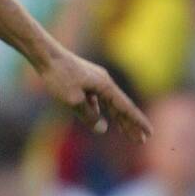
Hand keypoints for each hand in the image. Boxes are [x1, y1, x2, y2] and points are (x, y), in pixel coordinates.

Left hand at [37, 46, 151, 141]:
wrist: (46, 55)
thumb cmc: (59, 77)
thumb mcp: (73, 100)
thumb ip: (89, 116)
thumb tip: (102, 129)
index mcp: (105, 86)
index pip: (126, 108)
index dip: (137, 122)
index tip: (148, 133)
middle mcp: (104, 82)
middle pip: (121, 107)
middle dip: (131, 125)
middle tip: (142, 140)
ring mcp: (95, 80)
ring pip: (110, 104)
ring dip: (118, 119)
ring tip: (127, 132)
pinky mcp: (85, 80)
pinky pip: (97, 99)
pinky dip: (101, 110)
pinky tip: (101, 119)